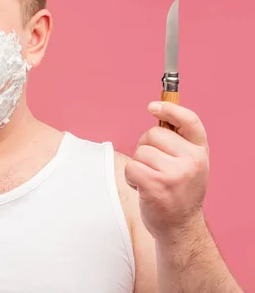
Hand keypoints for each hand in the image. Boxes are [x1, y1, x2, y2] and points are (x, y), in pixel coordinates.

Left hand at [125, 101, 209, 240]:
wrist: (179, 226)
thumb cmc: (178, 190)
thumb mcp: (188, 162)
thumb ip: (178, 139)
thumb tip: (158, 107)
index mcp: (201, 151)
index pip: (189, 120)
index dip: (170, 109)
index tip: (152, 106)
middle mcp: (192, 160)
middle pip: (152, 134)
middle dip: (146, 148)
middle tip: (155, 167)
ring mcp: (176, 174)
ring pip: (140, 152)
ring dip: (139, 165)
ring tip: (152, 181)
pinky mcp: (157, 186)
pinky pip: (131, 167)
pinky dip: (131, 177)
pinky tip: (144, 188)